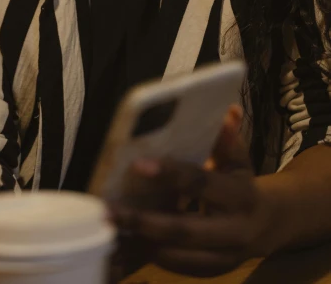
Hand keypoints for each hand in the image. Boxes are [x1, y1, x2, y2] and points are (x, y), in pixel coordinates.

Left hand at [108, 105, 274, 278]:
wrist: (269, 225)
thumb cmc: (243, 183)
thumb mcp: (239, 160)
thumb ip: (227, 139)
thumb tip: (226, 110)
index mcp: (241, 197)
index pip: (201, 184)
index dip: (170, 174)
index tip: (138, 165)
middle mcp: (234, 232)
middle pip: (183, 230)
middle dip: (144, 222)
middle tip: (109, 210)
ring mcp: (223, 258)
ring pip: (176, 255)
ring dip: (141, 241)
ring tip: (110, 227)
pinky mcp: (211, 272)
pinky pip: (176, 267)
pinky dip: (149, 253)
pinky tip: (125, 241)